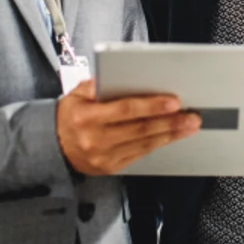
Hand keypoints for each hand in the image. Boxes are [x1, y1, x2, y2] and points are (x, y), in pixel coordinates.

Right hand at [56, 80, 200, 175]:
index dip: (152, 105)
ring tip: (188, 126)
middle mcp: (96, 139)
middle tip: (191, 115)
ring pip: (144, 144)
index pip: (125, 109)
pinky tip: (171, 137)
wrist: (52, 147)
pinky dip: (158, 144)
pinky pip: (140, 155)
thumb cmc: (68, 117)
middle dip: (170, 121)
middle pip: (140, 129)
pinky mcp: (110, 167)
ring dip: (170, 134)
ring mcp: (104, 156)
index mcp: (86, 117)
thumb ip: (96, 85)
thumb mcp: (75, 94)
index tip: (173, 101)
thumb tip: (119, 76)